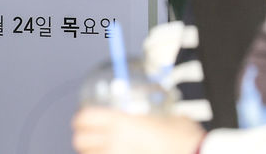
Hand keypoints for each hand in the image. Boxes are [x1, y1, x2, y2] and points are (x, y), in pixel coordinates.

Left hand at [72, 106, 205, 153]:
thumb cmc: (185, 140)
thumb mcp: (169, 118)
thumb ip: (154, 117)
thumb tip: (155, 116)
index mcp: (123, 123)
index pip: (85, 118)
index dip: (83, 118)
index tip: (85, 119)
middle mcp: (115, 143)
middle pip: (80, 141)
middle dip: (84, 138)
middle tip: (92, 137)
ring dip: (95, 153)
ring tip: (105, 150)